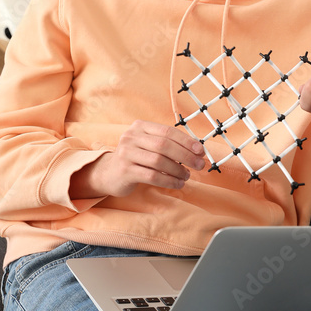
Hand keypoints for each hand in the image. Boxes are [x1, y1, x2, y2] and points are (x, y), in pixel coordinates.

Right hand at [70, 120, 205, 199]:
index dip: (186, 141)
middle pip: (164, 145)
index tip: (200, 151)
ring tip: (187, 176)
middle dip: (185, 156)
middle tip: (199, 165)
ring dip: (177, 170)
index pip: (167, 131)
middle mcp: (131, 137)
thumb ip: (169, 145)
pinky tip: (177, 184)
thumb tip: (198, 150)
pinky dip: (168, 181)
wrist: (109, 173)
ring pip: (158, 161)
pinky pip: (152, 176)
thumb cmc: (136, 158)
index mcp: (140, 127)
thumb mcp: (149, 146)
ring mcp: (126, 153)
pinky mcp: (125, 170)